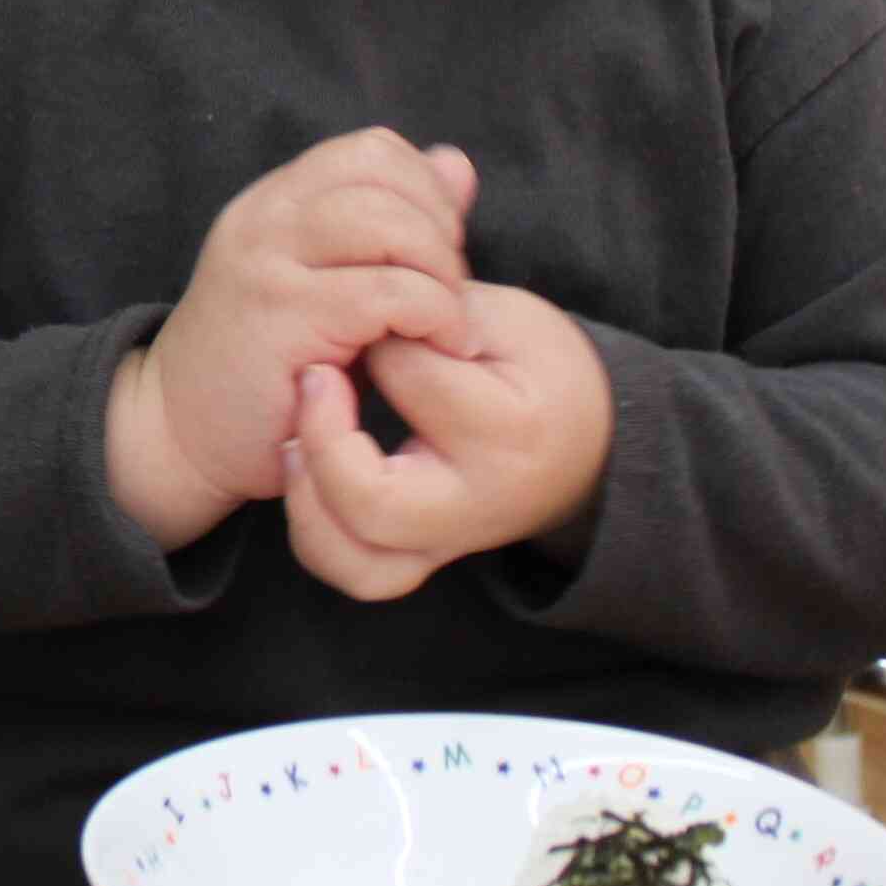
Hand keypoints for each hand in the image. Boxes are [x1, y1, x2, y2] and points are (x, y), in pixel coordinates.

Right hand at [112, 130, 480, 542]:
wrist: (176, 433)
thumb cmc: (265, 368)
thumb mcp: (326, 279)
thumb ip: (390, 224)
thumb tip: (454, 165)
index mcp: (274, 203)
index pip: (371, 150)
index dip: (425, 190)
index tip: (439, 252)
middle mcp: (263, 220)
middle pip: (383, 177)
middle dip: (442, 232)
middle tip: (451, 292)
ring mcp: (267, 265)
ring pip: (389, 225)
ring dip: (442, 273)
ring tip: (449, 322)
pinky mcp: (280, 318)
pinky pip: (387, 293)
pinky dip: (435, 316)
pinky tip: (442, 347)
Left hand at [279, 281, 614, 599]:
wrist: (590, 439)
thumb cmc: (539, 367)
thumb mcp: (502, 319)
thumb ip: (434, 317)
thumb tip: (358, 326)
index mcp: (508, 432)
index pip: (415, 382)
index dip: (380, 330)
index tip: (373, 314)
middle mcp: (477, 505)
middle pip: (372, 505)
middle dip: (321, 441)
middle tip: (313, 378)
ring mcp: (448, 543)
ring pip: (355, 563)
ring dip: (307, 501)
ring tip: (295, 441)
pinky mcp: (422, 558)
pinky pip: (354, 570)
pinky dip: (315, 531)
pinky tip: (305, 472)